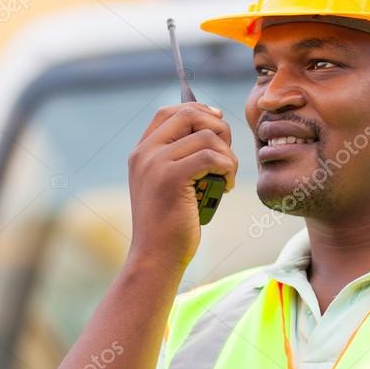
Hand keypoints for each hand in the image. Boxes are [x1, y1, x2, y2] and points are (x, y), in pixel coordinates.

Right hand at [126, 102, 237, 270]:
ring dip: (228, 156)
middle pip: (190, 115)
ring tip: (228, 179)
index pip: (168, 112)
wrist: (155, 258)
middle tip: (226, 158)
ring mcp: (156, 164)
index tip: (218, 122)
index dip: (197, 110)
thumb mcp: (167, 185)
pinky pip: (212, 157)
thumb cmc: (168, 226)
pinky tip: (228, 187)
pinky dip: (228, 169)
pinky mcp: (172, 178)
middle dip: (218, 129)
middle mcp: (145, 153)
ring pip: (207, 137)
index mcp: (141, 152)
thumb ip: (178, 159)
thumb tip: (211, 131)